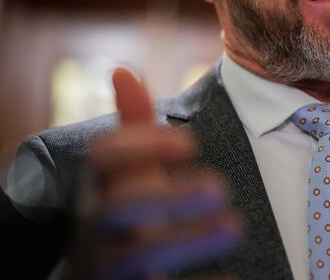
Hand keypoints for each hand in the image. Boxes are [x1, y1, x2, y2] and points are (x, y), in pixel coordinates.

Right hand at [68, 68, 240, 279]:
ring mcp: (109, 267)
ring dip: (189, 239)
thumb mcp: (125, 177)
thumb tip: (122, 69)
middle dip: (168, 195)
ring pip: (140, 255)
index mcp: (97, 190)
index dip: (140, 145)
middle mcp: (95, 229)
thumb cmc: (121, 217)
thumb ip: (130, 129)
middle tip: (220, 186)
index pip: (101, 159)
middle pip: (119, 209)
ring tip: (235, 225)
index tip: (189, 142)